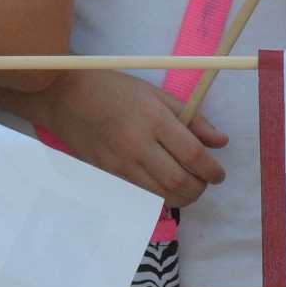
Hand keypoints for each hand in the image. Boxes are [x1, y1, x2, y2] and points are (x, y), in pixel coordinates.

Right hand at [43, 69, 227, 206]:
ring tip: (189, 187)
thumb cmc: (114, 88)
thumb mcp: (155, 93)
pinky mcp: (107, 176)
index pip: (192, 154)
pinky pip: (140, 196)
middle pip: (179, 182)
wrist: (65, 97)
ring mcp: (120, 164)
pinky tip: (164, 187)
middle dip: (200, 188)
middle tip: (206, 182)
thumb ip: (191, 118)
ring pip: (161, 196)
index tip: (219, 173)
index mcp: (153, 119)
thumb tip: (220, 142)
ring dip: (183, 198)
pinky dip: (159, 198)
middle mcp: (137, 145)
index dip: (212, 170)